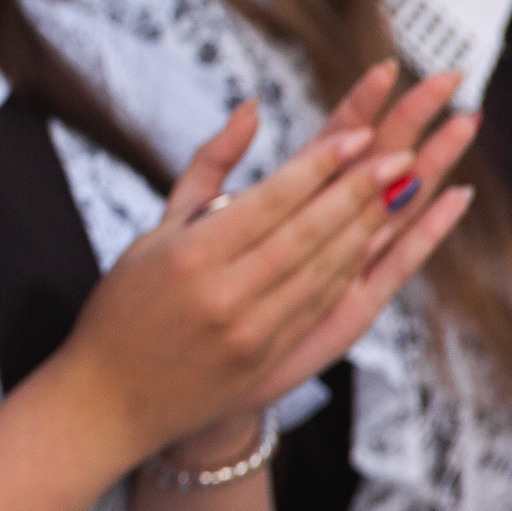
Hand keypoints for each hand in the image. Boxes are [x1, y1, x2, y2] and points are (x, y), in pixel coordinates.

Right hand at [53, 60, 470, 460]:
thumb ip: (207, 168)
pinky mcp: (266, 360)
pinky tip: (376, 241)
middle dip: (359, 191)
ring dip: (369, 228)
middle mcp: (223, 295)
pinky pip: (320, 306)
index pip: (269, 203)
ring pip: (323, 270)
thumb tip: (254, 109)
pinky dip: (352, 269)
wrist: (108, 401)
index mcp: (188, 258)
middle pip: (307, 234)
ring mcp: (249, 332)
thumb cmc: (124, 307)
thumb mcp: (154, 232)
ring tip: (403, 189)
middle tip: (400, 154)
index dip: (318, 168)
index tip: (359, 135)